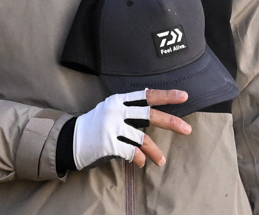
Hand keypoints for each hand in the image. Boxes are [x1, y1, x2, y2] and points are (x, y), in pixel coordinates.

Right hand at [72, 89, 190, 170]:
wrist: (71, 140)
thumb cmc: (96, 125)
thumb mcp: (111, 110)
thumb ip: (130, 109)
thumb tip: (156, 112)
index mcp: (119, 100)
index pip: (146, 95)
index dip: (166, 95)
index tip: (184, 96)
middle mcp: (117, 111)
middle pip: (149, 115)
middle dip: (171, 122)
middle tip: (187, 129)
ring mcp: (112, 128)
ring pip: (143, 139)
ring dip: (155, 152)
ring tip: (162, 161)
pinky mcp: (109, 144)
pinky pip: (132, 153)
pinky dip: (138, 159)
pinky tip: (140, 162)